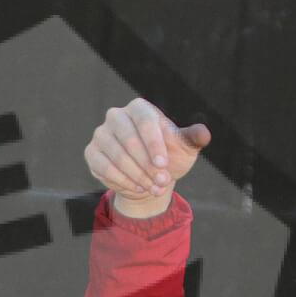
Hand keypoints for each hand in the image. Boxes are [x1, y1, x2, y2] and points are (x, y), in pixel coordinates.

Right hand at [84, 98, 210, 219]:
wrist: (147, 177)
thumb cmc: (168, 157)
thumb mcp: (184, 148)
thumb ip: (193, 138)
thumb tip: (203, 134)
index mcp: (139, 108)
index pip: (145, 122)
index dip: (154, 144)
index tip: (163, 165)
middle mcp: (116, 116)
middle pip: (129, 140)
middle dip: (147, 165)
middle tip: (162, 182)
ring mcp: (101, 134)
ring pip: (117, 156)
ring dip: (137, 176)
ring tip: (154, 187)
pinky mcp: (91, 153)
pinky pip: (104, 168)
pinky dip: (122, 181)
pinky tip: (138, 188)